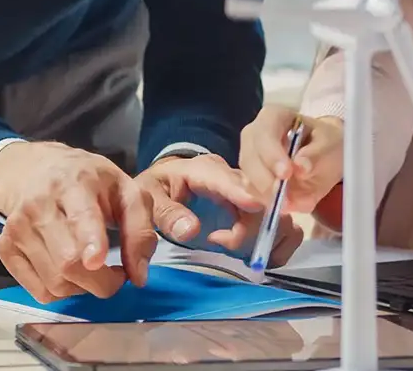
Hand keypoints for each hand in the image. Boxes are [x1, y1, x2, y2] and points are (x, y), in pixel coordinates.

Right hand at [0, 142, 156, 301]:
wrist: (34, 170)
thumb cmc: (86, 182)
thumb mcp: (125, 190)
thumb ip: (140, 231)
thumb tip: (138, 275)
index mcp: (74, 184)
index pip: (80, 216)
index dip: (90, 241)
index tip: (97, 260)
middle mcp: (39, 204)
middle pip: (68, 262)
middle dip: (101, 282)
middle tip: (114, 274)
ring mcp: (17, 227)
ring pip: (55, 283)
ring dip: (82, 288)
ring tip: (90, 268)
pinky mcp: (5, 247)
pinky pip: (39, 291)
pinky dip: (61, 291)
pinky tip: (67, 271)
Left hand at [136, 153, 265, 250]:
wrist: (163, 186)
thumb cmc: (156, 190)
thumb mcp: (148, 200)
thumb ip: (167, 214)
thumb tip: (190, 230)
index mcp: (202, 169)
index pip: (224, 179)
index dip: (240, 193)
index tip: (255, 206)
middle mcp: (228, 175)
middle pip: (253, 196)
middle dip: (249, 226)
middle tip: (221, 242)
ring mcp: (241, 189)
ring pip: (264, 212)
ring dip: (253, 234)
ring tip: (224, 242)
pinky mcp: (248, 204)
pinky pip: (264, 222)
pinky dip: (258, 238)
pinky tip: (237, 244)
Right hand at [238, 108, 344, 217]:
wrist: (324, 154)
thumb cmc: (326, 142)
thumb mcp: (330, 144)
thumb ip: (316, 155)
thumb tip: (300, 168)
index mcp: (273, 117)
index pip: (264, 133)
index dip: (272, 154)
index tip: (286, 173)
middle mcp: (254, 135)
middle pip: (250, 158)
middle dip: (266, 181)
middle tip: (287, 199)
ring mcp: (250, 157)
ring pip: (247, 178)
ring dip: (266, 196)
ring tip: (289, 205)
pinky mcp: (251, 178)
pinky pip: (252, 193)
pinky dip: (266, 202)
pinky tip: (284, 205)